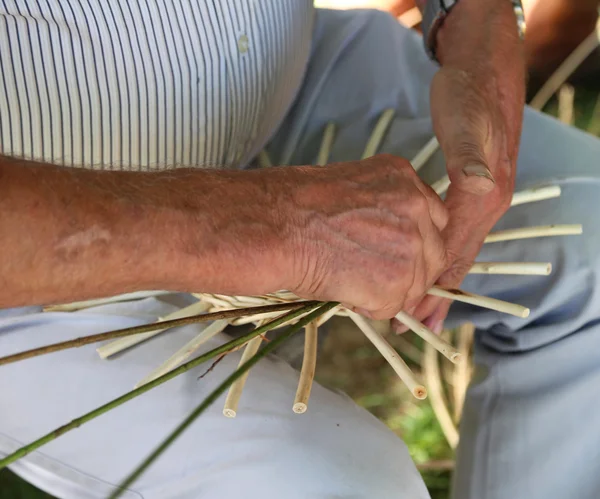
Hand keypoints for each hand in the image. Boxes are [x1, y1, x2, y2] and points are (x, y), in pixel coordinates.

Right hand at [274, 154, 448, 319]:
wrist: (276, 227)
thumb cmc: (294, 207)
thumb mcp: (349, 189)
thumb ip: (380, 208)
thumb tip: (384, 240)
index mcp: (402, 176)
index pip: (432, 217)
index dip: (414, 241)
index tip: (393, 253)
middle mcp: (416, 206)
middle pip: (434, 252)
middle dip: (409, 271)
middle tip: (375, 277)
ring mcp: (411, 244)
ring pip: (415, 283)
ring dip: (386, 291)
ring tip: (348, 281)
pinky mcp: (397, 281)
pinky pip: (393, 306)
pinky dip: (370, 307)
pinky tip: (343, 291)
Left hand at [395, 0, 525, 332]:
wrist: (484, 70)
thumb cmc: (471, 97)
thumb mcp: (468, 126)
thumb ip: (471, 160)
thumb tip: (477, 189)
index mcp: (483, 199)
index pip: (457, 257)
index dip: (434, 291)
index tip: (415, 318)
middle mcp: (484, 204)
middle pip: (455, 261)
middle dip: (432, 296)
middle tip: (409, 324)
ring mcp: (475, 196)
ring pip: (452, 249)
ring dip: (432, 278)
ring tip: (413, 305)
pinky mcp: (463, 186)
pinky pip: (448, 230)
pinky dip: (433, 252)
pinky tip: (420, 259)